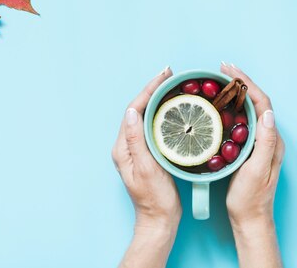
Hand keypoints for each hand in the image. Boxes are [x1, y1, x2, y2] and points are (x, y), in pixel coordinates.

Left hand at [112, 67, 180, 267]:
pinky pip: (153, 126)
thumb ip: (137, 141)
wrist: (159, 221)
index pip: (134, 110)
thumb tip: (131, 111)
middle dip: (153, 90)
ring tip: (172, 85)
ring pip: (145, 116)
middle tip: (170, 75)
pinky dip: (162, 113)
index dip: (148, 90)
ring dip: (158, 99)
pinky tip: (173, 109)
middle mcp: (127, 146)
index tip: (163, 76)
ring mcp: (137, 150)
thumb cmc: (155, 199)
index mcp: (123, 148)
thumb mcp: (146, 169)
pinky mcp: (147, 154)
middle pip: (138, 109)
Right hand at [222, 63, 283, 267]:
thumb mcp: (257, 170)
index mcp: (271, 140)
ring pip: (248, 109)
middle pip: (256, 101)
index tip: (229, 70)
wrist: (250, 220)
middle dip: (240, 82)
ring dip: (236, 92)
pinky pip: (242, 120)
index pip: (261, 102)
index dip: (246, 84)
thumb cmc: (251, 198)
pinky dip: (231, 107)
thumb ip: (264, 142)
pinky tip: (219, 106)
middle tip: (222, 68)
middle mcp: (268, 138)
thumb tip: (267, 113)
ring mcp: (259, 143)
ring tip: (219, 81)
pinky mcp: (249, 149)